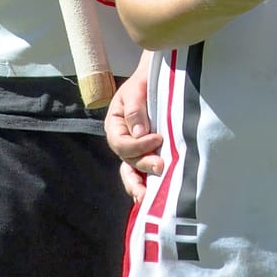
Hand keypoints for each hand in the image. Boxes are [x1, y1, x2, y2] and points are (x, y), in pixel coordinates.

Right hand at [104, 64, 161, 200]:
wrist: (155, 80)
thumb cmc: (143, 83)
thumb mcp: (136, 91)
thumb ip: (136, 110)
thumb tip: (140, 133)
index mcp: (115, 126)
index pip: (122, 143)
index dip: (138, 145)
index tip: (158, 138)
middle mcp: (122, 140)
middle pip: (128, 159)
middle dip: (144, 164)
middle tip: (162, 167)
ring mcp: (133, 148)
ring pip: (131, 170)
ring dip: (139, 183)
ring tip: (146, 197)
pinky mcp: (146, 152)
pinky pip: (141, 171)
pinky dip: (144, 182)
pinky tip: (148, 196)